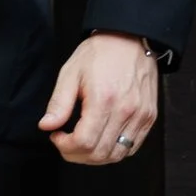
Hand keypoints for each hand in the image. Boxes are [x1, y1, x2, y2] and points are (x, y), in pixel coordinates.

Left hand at [39, 33, 159, 168]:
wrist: (130, 38)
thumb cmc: (99, 53)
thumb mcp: (70, 73)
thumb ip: (59, 103)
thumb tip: (46, 126)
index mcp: (104, 99)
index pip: (84, 142)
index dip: (65, 147)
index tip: (56, 136)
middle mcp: (126, 110)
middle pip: (100, 154)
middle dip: (77, 155)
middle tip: (66, 143)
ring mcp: (141, 116)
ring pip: (117, 155)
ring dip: (95, 157)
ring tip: (83, 143)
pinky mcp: (149, 117)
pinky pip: (132, 147)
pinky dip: (114, 150)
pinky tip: (102, 138)